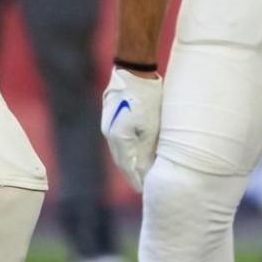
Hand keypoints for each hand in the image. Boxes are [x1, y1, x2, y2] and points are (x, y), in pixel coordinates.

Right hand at [101, 67, 161, 190]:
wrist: (134, 70)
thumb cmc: (148, 97)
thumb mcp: (152, 126)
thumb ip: (149, 149)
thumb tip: (149, 168)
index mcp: (118, 138)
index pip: (128, 166)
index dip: (136, 180)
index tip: (143, 191)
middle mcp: (110, 133)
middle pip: (122, 160)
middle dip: (132, 173)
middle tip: (142, 185)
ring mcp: (109, 124)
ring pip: (120, 149)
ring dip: (130, 160)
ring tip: (141, 171)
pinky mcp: (112, 116)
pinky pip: (120, 138)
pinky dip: (129, 147)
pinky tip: (137, 150)